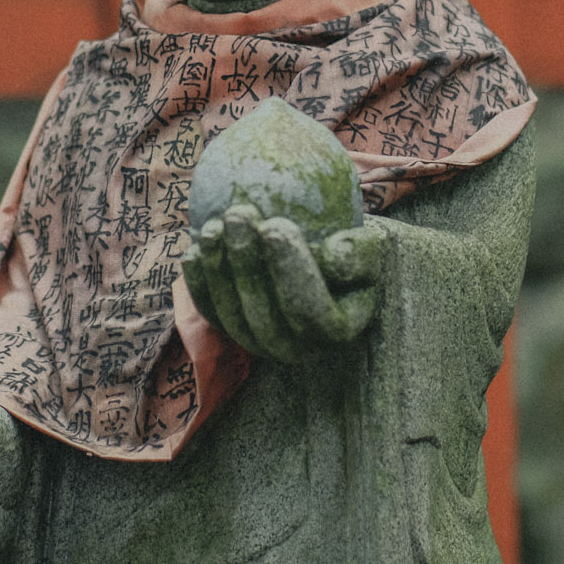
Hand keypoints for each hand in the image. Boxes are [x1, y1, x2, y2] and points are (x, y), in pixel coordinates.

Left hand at [180, 205, 387, 362]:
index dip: (290, 270)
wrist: (326, 262)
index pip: (311, 311)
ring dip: (219, 272)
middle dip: (247, 266)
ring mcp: (262, 344)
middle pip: (266, 319)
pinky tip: (194, 250)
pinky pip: (212, 314)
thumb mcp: (370, 244)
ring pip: (234, 318)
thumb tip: (333, 260)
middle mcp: (298, 348)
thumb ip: (358, 252)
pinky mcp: (234, 331)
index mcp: (337, 330)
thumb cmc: (350, 248)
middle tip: (238, 215)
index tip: (275, 224)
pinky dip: (200, 285)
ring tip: (214, 226)